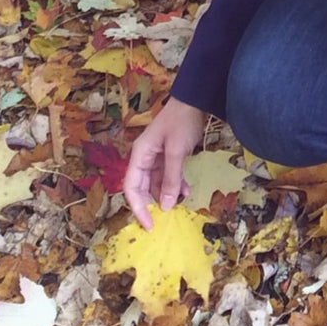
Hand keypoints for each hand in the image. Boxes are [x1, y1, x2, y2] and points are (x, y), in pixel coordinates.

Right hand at [122, 98, 206, 229]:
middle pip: (142, 188)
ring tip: (182, 198)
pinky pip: (168, 177)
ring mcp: (157, 158)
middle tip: (166, 219)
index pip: (131, 188)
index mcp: (139, 155)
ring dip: (168, 194)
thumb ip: (170, 179)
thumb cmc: (181, 122)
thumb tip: (165, 207)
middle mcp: (144, 158)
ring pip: (157, 185)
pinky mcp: (169, 157)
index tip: (149, 225)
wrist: (195, 100)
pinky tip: (186, 190)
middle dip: (154, 204)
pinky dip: (176, 185)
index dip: (138, 208)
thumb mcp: (176, 151)